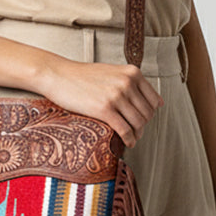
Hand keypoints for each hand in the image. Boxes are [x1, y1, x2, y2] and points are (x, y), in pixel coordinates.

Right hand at [36, 58, 163, 147]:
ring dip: (137, 134)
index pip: (154, 99)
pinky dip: (129, 139)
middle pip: (147, 113)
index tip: (143, 119)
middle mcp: (127, 82)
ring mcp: (116, 95)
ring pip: (138, 123)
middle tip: (136, 131)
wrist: (58, 74)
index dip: (150, 113)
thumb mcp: (112, 72)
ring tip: (132, 138)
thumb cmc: (82, 75)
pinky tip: (127, 142)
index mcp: (132, 72)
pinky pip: (125, 129)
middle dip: (143, 125)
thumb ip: (131, 83)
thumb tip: (157, 102)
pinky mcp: (104, 109)